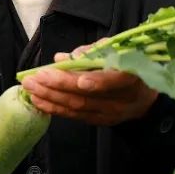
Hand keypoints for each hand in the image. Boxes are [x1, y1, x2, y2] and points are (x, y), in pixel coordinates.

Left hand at [20, 43, 157, 125]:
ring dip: (50, 97)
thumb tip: (62, 58)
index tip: (79, 80)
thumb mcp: (117, 51)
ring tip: (30, 88)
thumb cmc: (128, 67)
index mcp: (129, 77)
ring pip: (76, 107)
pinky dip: (54, 108)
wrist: (144, 98)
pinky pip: (74, 116)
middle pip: (86, 96)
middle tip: (34, 77)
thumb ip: (92, 52)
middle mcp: (120, 100)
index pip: (113, 81)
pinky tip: (38, 100)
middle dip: (57, 86)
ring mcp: (109, 114)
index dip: (97, 81)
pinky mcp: (99, 121)